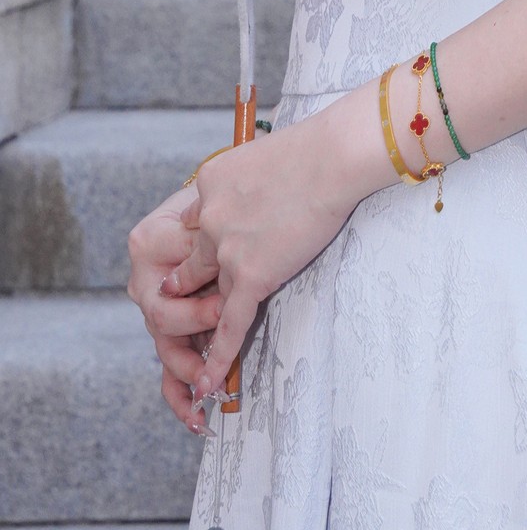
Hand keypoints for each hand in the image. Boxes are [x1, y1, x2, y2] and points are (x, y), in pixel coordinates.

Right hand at [127, 188, 220, 433]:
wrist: (236, 193)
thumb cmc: (228, 195)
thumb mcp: (216, 203)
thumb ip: (210, 234)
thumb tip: (224, 270)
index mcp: (147, 245)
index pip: (166, 284)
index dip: (200, 302)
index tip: (231, 305)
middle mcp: (146, 279)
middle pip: (163, 320)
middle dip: (198, 332)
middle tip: (229, 329)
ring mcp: (159, 306)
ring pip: (166, 350)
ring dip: (189, 374)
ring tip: (210, 392)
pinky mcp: (177, 327)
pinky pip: (170, 369)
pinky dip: (183, 396)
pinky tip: (197, 421)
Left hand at [173, 103, 375, 401]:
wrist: (333, 156)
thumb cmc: (315, 146)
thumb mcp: (261, 152)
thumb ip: (247, 180)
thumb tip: (257, 190)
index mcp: (208, 184)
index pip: (195, 224)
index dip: (204, 245)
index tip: (207, 257)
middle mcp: (208, 219)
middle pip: (192, 263)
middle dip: (193, 285)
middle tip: (193, 303)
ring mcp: (226, 250)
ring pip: (207, 296)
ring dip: (201, 322)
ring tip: (191, 353)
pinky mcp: (251, 275)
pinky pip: (230, 325)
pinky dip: (218, 356)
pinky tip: (209, 383)